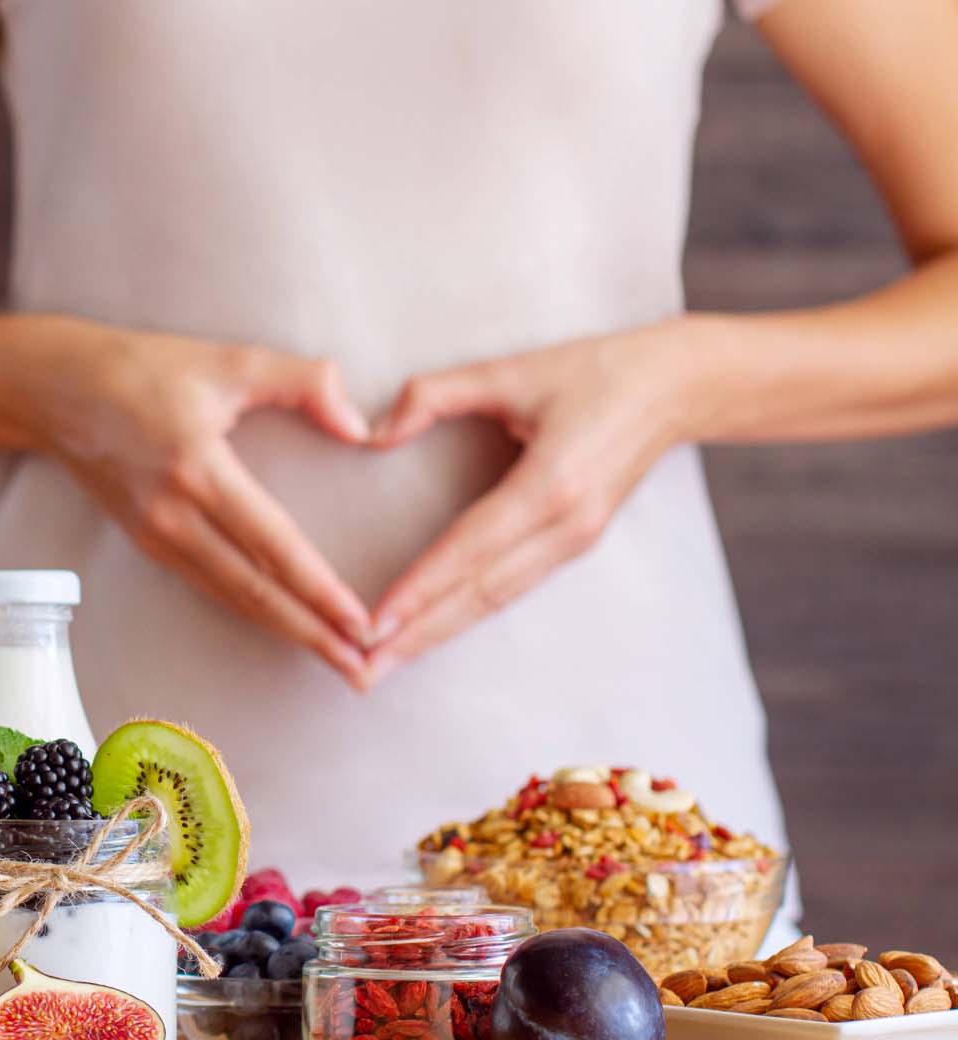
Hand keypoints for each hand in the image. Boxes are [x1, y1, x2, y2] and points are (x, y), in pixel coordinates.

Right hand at [22, 321, 375, 680]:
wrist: (55, 390)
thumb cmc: (142, 369)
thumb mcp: (228, 360)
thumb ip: (304, 382)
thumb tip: (360, 427)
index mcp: (198, 469)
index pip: (273, 545)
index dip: (320, 591)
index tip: (362, 623)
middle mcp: (173, 515)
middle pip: (255, 591)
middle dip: (313, 634)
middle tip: (363, 671)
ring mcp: (155, 535)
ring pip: (232, 597)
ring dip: (286, 632)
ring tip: (334, 659)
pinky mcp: (146, 542)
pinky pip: (209, 585)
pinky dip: (252, 612)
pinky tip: (283, 625)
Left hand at [361, 321, 697, 684]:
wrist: (677, 388)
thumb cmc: (596, 372)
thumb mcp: (511, 369)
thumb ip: (437, 394)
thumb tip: (376, 432)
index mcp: (551, 486)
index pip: (470, 550)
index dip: (420, 588)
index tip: (374, 622)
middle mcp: (566, 527)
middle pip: (479, 594)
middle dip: (418, 635)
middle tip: (363, 670)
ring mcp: (575, 542)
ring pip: (495, 601)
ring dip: (439, 634)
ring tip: (387, 663)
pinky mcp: (576, 545)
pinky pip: (512, 589)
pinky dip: (468, 614)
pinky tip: (434, 631)